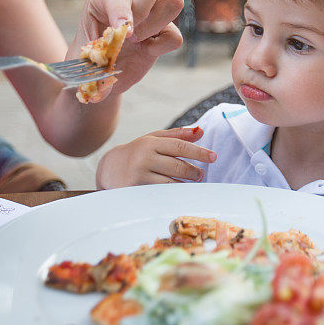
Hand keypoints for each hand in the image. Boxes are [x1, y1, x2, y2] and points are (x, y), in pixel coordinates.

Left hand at [70, 0, 183, 99]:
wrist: (98, 75)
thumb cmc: (88, 59)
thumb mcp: (80, 54)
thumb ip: (90, 57)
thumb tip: (112, 62)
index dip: (121, 13)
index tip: (120, 33)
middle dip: (143, 7)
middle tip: (129, 32)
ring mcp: (151, 14)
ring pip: (174, 0)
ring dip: (154, 24)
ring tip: (136, 40)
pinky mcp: (164, 35)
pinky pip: (176, 36)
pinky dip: (162, 46)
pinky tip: (145, 50)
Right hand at [96, 127, 215, 188]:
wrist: (110, 168)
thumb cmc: (138, 152)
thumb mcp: (154, 139)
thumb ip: (177, 135)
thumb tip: (201, 131)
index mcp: (150, 143)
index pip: (179, 146)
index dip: (199, 152)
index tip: (213, 157)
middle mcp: (144, 158)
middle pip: (178, 166)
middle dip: (193, 171)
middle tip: (201, 174)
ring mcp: (139, 175)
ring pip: (171, 182)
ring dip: (186, 184)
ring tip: (192, 182)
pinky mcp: (136, 190)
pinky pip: (162, 194)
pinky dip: (174, 193)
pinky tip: (180, 191)